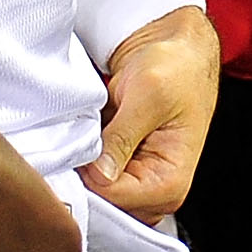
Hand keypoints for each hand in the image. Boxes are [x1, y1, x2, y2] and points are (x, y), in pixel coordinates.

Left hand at [87, 5, 218, 220]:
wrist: (177, 48)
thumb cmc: (176, 67)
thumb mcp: (148, 95)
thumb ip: (122, 138)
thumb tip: (98, 175)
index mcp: (170, 183)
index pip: (113, 200)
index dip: (86, 176)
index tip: (73, 147)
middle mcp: (155, 191)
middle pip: (102, 203)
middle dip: (82, 173)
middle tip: (77, 136)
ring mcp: (137, 182)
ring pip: (92, 191)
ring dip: (80, 163)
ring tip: (86, 129)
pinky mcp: (121, 168)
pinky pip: (90, 175)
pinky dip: (81, 156)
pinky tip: (84, 133)